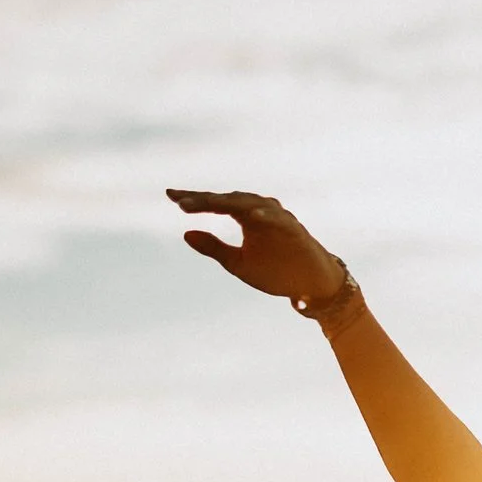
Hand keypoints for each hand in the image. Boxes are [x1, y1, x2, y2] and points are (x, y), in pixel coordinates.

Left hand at [167, 189, 346, 300]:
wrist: (311, 285)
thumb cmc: (277, 271)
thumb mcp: (238, 263)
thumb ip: (214, 248)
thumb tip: (186, 233)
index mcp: (245, 216)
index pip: (215, 203)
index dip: (194, 200)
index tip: (170, 196)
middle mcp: (260, 211)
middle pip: (228, 200)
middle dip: (205, 200)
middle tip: (181, 202)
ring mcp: (278, 218)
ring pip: (250, 204)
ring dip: (229, 203)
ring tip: (207, 203)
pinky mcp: (294, 229)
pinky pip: (279, 219)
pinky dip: (267, 215)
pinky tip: (252, 214)